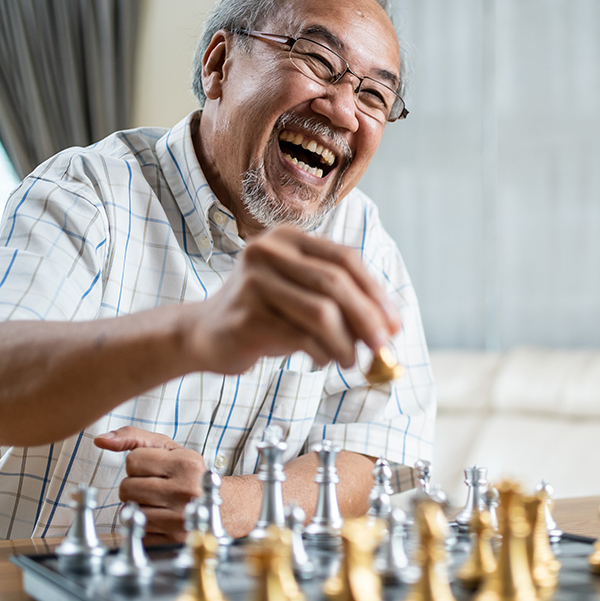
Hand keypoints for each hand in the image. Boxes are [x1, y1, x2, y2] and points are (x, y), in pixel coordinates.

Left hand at [95, 426, 205, 544]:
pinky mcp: (173, 542)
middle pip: (126, 488)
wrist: (224, 507)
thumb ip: (133, 438)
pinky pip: (137, 533)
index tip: (157, 470)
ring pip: (129, 512)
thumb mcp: (169, 449)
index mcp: (186, 464)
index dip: (139, 465)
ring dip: (139, 508)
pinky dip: (144, 528)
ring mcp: (180, 520)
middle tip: (157, 488)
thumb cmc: (190, 475)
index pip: (132, 461)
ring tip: (160, 504)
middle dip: (136, 487)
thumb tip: (100, 439)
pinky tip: (162, 521)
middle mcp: (186, 492)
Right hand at [189, 225, 400, 373]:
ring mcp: (253, 282)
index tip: (395, 324)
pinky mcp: (246, 316)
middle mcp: (268, 252)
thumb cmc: (265, 315)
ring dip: (346, 343)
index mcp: (288, 238)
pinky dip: (320, 353)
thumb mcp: (302, 297)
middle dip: (367, 319)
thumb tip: (389, 327)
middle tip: (383, 347)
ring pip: (321, 312)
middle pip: (335, 283)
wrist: (204, 334)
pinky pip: (299, 337)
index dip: (375, 292)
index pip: (345, 258)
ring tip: (351, 362)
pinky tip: (320, 360)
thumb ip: (341, 302)